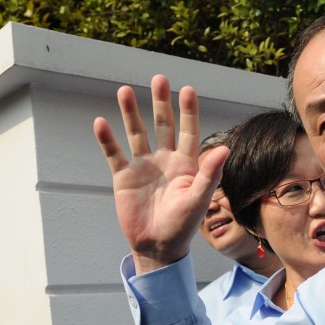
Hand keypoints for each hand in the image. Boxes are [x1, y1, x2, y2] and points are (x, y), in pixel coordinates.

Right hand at [94, 74, 227, 272]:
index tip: (187, 89)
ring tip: (124, 90)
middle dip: (160, 103)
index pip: (188, 131)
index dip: (188, 111)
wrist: (157, 247)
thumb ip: (209, 173)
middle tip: (158, 78)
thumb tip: (224, 148)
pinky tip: (101, 122)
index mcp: (186, 164)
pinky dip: (107, 139)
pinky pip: (114, 153)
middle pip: (162, 125)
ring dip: (130, 113)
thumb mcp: (198, 199)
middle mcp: (164, 160)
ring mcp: (143, 167)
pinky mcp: (124, 177)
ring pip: (136, 133)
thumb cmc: (183, 225)